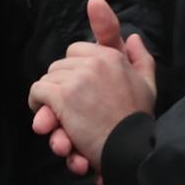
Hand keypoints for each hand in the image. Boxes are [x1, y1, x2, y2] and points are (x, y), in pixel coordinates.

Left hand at [27, 0, 157, 176]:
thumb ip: (141, 58)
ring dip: (49, 97)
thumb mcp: (147, 84)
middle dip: (60, 84)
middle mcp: (93, 63)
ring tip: (60, 114)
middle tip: (68, 103)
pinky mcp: (63, 96)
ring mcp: (77, 79)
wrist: (131, 148)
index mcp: (111, 57)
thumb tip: (132, 37)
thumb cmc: (138, 120)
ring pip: (47, 78)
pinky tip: (48, 119)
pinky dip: (37, 104)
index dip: (74, 69)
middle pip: (58, 65)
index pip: (76, 50)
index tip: (78, 87)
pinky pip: (38, 90)